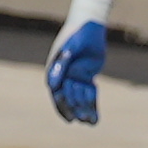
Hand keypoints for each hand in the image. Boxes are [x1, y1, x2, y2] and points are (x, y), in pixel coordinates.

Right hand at [44, 0, 110, 126]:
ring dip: (85, 110)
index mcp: (55, 72)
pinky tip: (96, 117)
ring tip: (92, 122)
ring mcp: (75, 77)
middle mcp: (63, 77)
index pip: (57, 94)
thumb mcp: (69, 49)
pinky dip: (92, 104)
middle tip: (84, 120)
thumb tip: (51, 85)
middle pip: (69, 99)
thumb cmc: (76, 35)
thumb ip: (61, 65)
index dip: (63, 107)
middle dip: (76, 110)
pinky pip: (89, 94)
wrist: (89, 25)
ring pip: (80, 98)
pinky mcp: (87, 77)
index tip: (70, 119)